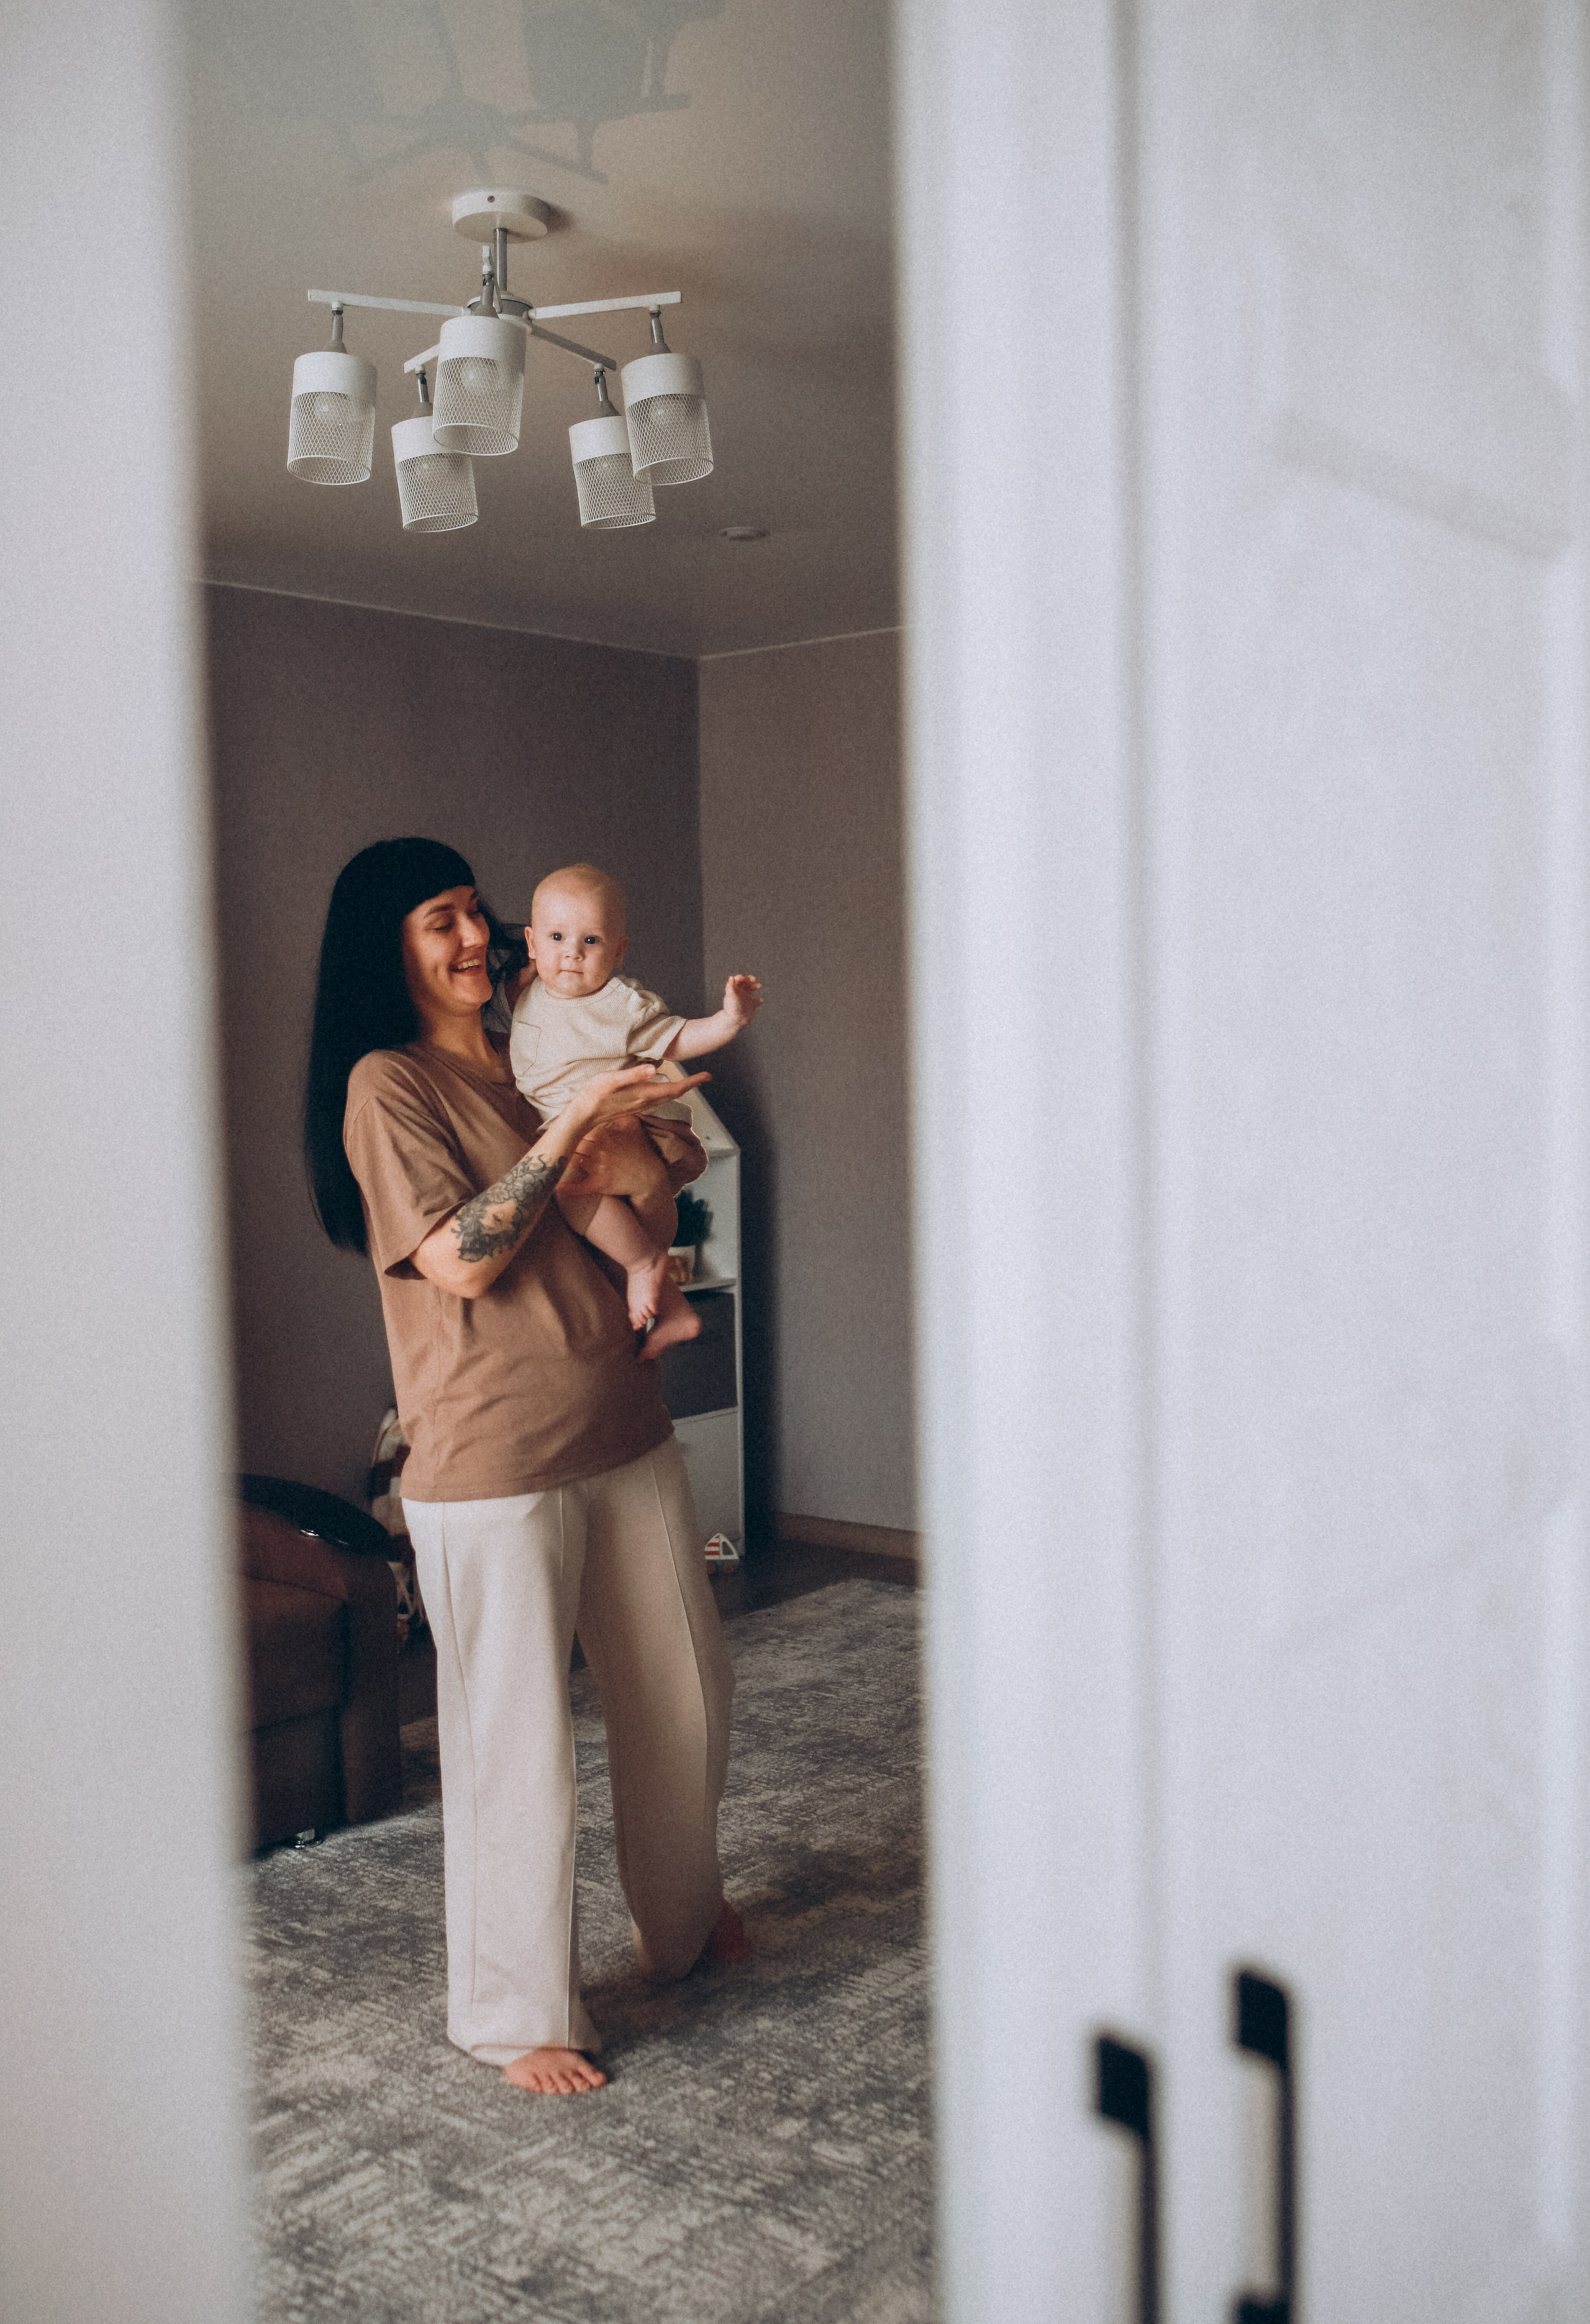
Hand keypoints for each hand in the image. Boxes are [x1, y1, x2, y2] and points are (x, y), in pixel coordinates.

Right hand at [571, 1061, 710, 1133]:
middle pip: (674, 1094)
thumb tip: (655, 1070)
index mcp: (643, 1094)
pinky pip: (657, 1099)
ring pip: (666, 1097)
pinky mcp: (633, 1105)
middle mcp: (645, 1102)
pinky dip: (666, 1092)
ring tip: (689, 1081)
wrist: (582, 1116)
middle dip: (690, 1085)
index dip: (692, 1082)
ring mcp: (639, 1105)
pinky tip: (663, 1087)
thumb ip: (633, 1075)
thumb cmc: (593, 1095)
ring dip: (679, 1089)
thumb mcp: (611, 1080)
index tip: (707, 1076)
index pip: (675, 1089)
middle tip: (704, 1077)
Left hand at [723, 973, 763, 1029]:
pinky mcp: (751, 1005)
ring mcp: (746, 999)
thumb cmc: (732, 1008)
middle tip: (754, 979)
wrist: (735, 1020)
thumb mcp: (730, 996)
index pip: (738, 980)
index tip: (745, 978)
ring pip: (752, 989)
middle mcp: (740, 993)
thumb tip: (731, 977)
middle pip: (746, 982)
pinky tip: (760, 1000)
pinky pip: (757, 1001)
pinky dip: (759, 1000)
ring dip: (756, 985)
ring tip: (759, 985)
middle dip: (750, 979)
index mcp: (734, 990)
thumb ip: (730, 986)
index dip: (742, 977)